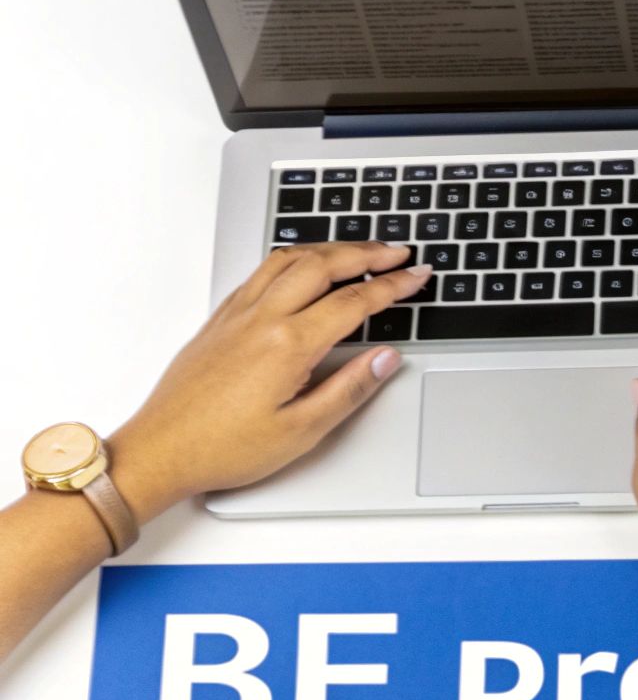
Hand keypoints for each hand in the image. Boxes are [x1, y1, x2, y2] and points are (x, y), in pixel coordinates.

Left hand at [108, 241, 431, 518]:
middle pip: (323, 265)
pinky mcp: (220, 319)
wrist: (159, 451)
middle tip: (398, 252)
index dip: (393, 286)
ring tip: (359, 251)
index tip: (417, 276)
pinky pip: (262, 271)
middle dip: (367, 253)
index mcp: (288, 345)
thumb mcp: (302, 431)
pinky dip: (294, 258)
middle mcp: (262, 318)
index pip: (354, 302)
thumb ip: (350, 389)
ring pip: (290, 259)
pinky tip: (304, 266)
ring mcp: (237, 314)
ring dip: (330, 248)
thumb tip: (386, 358)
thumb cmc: (223, 448)